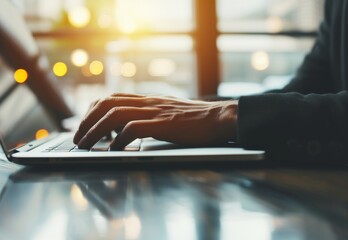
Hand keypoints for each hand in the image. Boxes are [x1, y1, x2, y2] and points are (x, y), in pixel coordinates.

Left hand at [73, 93, 237, 149]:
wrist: (220, 118)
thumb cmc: (198, 119)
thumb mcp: (170, 112)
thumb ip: (153, 116)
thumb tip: (134, 128)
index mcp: (149, 99)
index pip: (113, 97)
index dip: (93, 109)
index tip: (84, 124)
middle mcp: (148, 102)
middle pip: (107, 103)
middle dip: (87, 120)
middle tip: (78, 138)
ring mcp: (155, 112)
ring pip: (114, 114)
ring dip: (95, 130)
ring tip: (86, 145)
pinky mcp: (164, 124)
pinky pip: (133, 129)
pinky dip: (119, 140)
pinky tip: (114, 150)